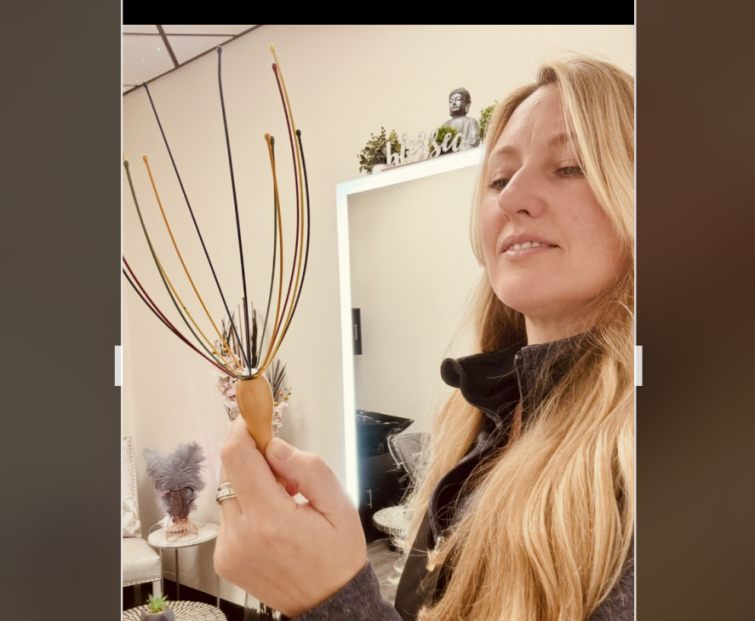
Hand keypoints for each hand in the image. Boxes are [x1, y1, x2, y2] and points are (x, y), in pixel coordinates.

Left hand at [214, 416, 366, 616]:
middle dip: (255, 460)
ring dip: (252, 485)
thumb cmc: (338, 557)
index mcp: (271, 519)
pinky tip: (273, 522)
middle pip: (231, 471)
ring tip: (284, 502)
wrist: (329, 605)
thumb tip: (275, 445)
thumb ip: (307, 468)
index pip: (238, 457)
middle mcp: (242, 534)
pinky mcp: (224, 558)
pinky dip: (248, 508)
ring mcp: (229, 549)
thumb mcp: (338, 504)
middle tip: (285, 472)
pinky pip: (229, 515)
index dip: (242, 430)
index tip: (254, 420)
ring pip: (229, 492)